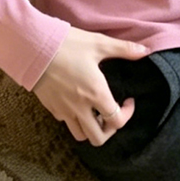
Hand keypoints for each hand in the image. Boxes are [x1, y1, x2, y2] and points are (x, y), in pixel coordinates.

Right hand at [31, 26, 148, 144]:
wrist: (33, 47)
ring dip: (91, 129)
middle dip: (110, 130)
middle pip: (99, 138)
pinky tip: (77, 104)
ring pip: (81, 135)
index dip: (128, 114)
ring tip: (96, 112)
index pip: (117, 120)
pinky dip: (75, 120)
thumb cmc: (67, 44)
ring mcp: (64, 110)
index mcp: (96, 93)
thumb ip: (124, 49)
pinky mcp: (51, 108)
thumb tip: (146, 51)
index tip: (128, 101)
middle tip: (112, 113)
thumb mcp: (98, 43)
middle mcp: (80, 108)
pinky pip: (66, 123)